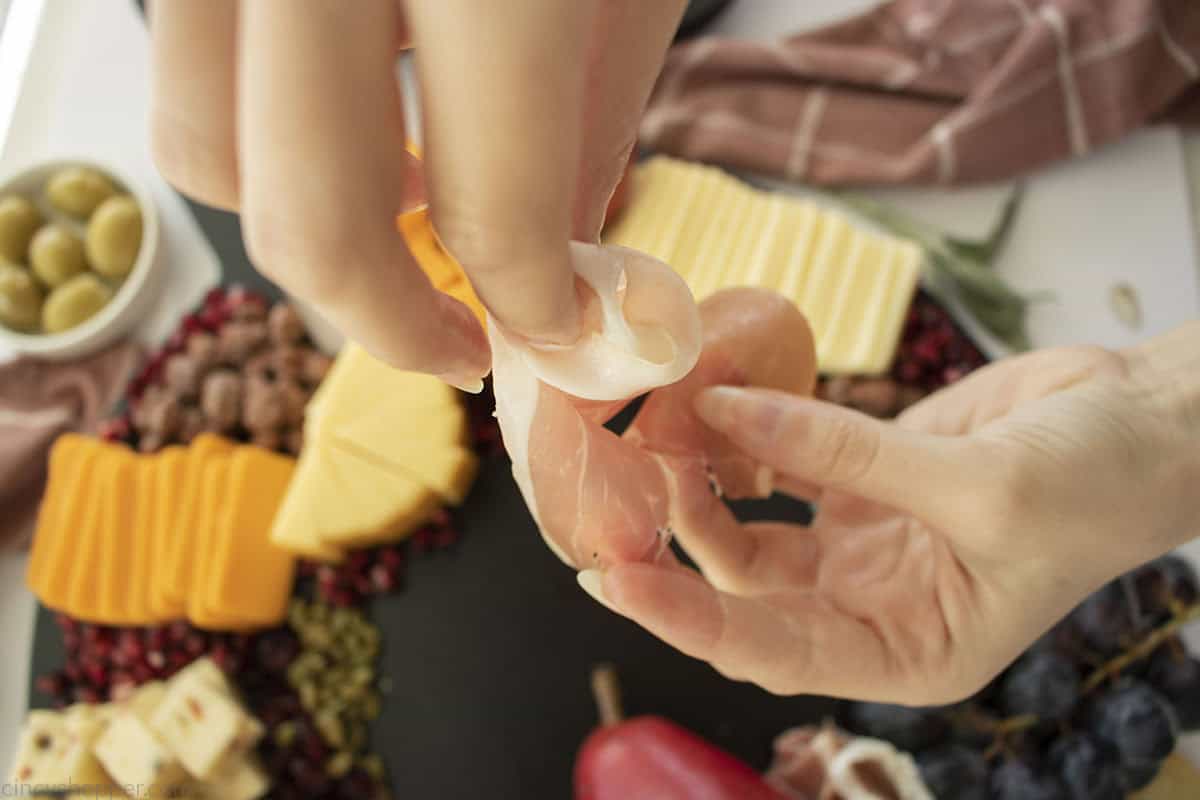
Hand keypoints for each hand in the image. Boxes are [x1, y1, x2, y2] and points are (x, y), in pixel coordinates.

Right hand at [147, 0, 684, 383]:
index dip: (532, 300)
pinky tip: (361, 125)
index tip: (557, 330)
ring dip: (309, 224)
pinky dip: (262, 133)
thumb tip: (551, 278)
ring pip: (206, 150)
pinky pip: (191, 74)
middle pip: (308, 211)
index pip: (493, 203)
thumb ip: (589, 126)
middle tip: (456, 344)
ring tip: (409, 218)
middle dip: (388, 316)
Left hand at [577, 324, 1199, 702]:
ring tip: (657, 425)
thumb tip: (725, 410)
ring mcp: (856, 542)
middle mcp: (866, 608)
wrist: (1142, 422)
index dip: (687, 618)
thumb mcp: (977, 488)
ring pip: (744, 530)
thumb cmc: (1093, 488)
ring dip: (696, 483)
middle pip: (738, 593)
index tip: (615, 576)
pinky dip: (738, 438)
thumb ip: (844, 455)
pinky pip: (776, 466)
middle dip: (670, 547)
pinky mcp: (855, 481)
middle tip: (608, 490)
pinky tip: (705, 403)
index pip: (769, 652)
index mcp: (902, 651)